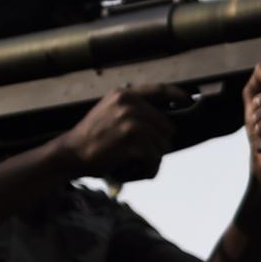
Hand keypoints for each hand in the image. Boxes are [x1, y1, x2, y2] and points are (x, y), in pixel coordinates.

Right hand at [59, 87, 177, 183]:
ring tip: (142, 164)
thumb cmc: (92, 137)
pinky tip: (143, 172)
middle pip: (167, 126)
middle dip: (160, 143)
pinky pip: (155, 157)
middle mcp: (129, 104)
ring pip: (163, 144)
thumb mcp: (109, 111)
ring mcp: (130, 121)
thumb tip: (163, 121)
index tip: (189, 101)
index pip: (159, 90)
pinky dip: (152, 168)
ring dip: (156, 158)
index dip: (178, 95)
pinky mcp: (131, 140)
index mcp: (125, 94)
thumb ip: (132, 109)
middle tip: (146, 154)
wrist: (71, 152)